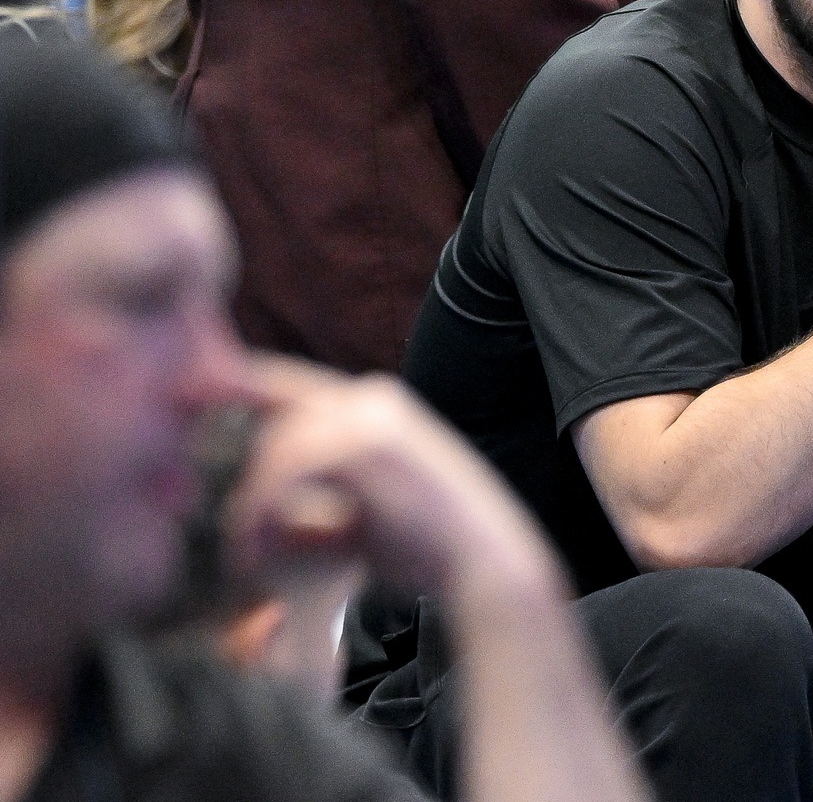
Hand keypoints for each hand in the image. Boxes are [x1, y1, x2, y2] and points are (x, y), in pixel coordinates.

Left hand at [227, 357, 560, 601]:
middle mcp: (373, 401)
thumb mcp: (363, 513)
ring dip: (255, 508)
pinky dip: (267, 513)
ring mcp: (370, 419)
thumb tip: (252, 510)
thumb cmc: (427, 547)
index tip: (188, 394)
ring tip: (253, 560)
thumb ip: (315, 498)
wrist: (486, 562)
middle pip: (276, 426)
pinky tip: (264, 553)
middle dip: (251, 483)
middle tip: (240, 543)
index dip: (239, 388)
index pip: (289, 387)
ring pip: (276, 449)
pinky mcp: (364, 446)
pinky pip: (286, 470)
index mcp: (377, 408)